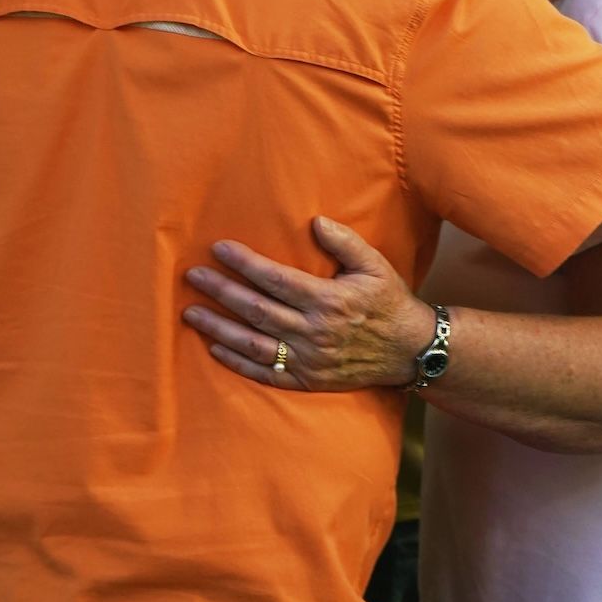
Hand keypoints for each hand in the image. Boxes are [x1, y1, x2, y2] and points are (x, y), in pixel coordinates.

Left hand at [181, 217, 435, 389]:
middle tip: (193, 276)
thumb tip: (315, 221)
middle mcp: (314, 331)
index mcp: (328, 300)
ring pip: (253, 343)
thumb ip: (345, 242)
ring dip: (218, 328)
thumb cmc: (390, 302)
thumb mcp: (375, 265)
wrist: (411, 350)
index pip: (275, 279)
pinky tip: (216, 348)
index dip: (244, 263)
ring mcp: (309, 359)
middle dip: (221, 291)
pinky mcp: (308, 380)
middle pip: (256, 309)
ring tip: (191, 313)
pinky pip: (265, 373)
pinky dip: (238, 362)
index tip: (219, 249)